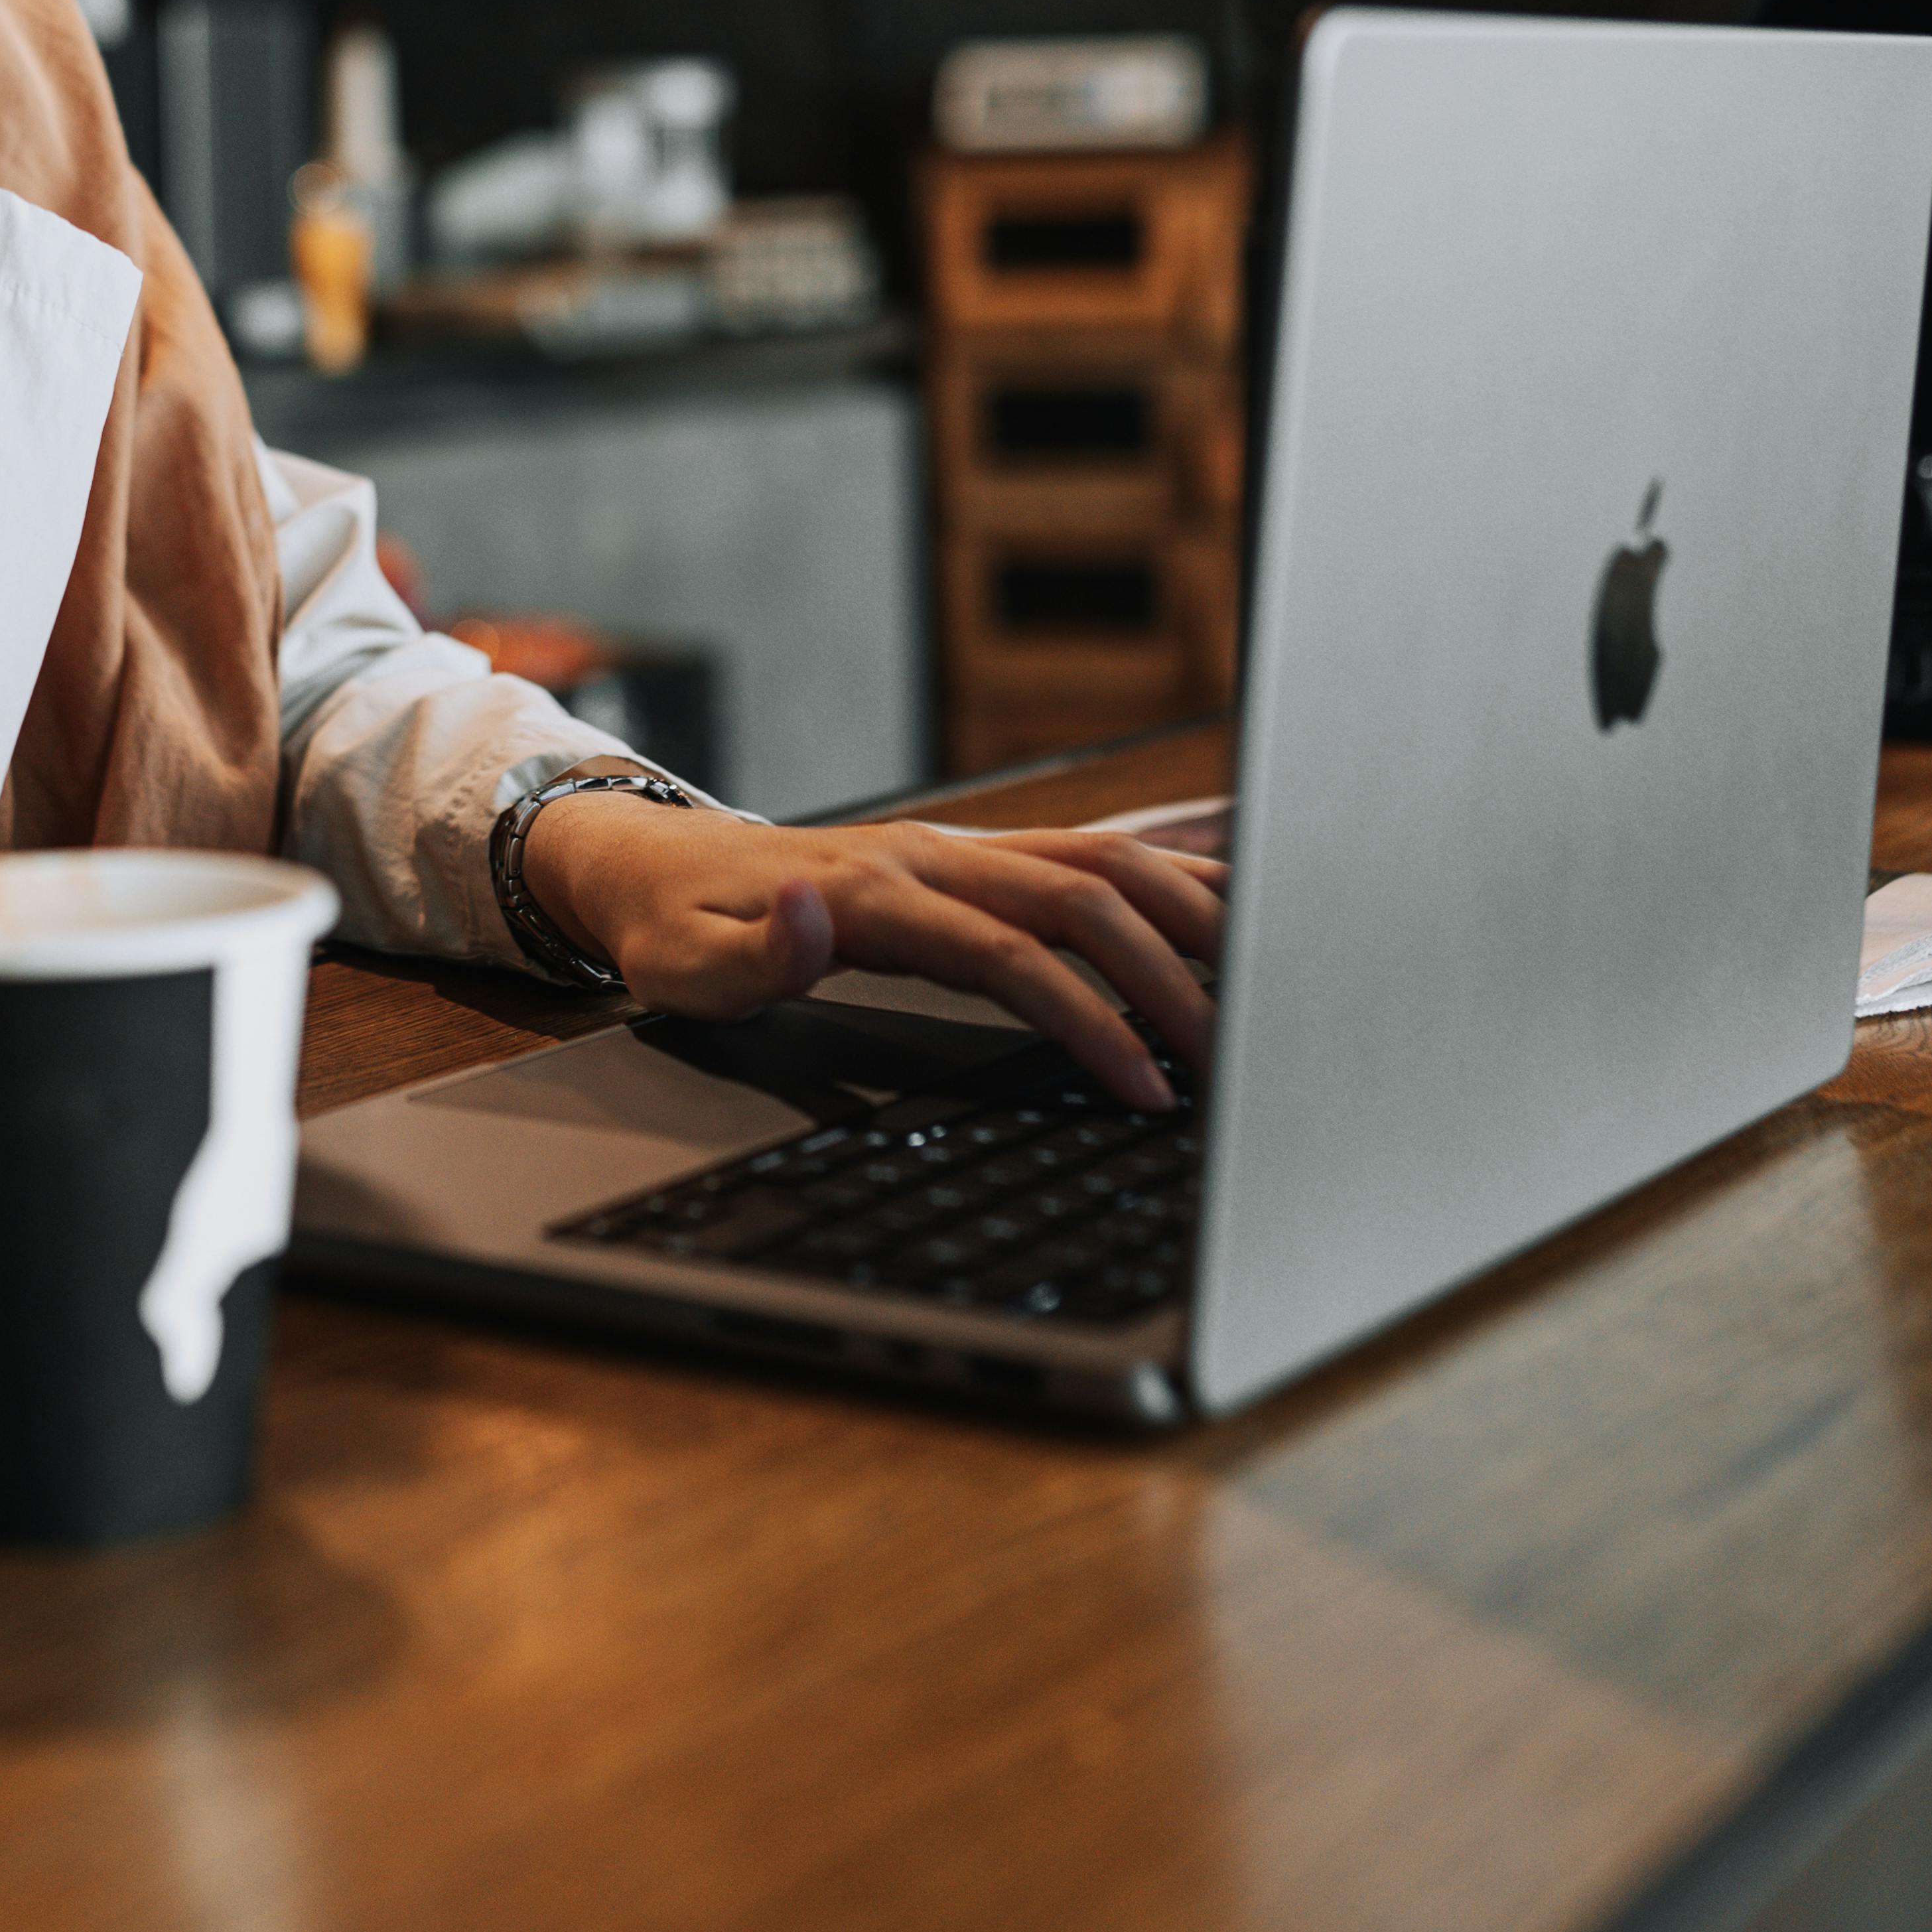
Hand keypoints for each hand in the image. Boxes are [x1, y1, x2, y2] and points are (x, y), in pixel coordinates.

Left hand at [517, 798, 1225, 1110]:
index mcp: (878, 890)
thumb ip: (750, 957)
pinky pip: (1091, 845)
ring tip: (1275, 974)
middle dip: (1171, 978)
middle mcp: (936, 853)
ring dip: (1192, 908)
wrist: (656, 861)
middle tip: (1234, 1064)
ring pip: (1105, 857)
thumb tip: (811, 918)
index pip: (1013, 955)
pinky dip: (1170, 863)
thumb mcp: (680, 964)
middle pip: (1087, 897)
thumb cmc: (676, 929)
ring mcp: (963, 845)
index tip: (1145, 1087)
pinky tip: (1236, 889)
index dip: (1087, 1018)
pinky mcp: (976, 851)